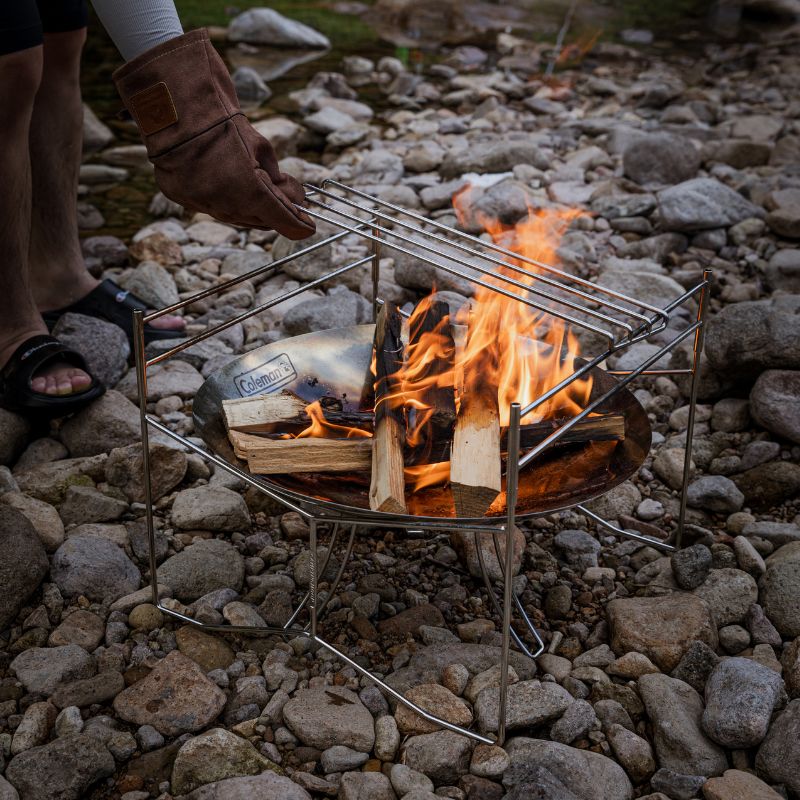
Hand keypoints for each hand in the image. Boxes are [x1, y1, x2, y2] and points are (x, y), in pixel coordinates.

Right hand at [113, 29, 314, 239]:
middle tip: (286, 201)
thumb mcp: (260, 146)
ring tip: (257, 189)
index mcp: (248, 192)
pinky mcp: (179, 196)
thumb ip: (278, 178)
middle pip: (259, 221)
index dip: (298, 224)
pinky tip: (225, 183)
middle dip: (274, 213)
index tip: (308, 226)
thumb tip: (294, 197)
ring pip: (234, 217)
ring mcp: (199, 202)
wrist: (174, 99)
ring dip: (249, 208)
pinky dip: (222, 199)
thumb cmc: (220, 118)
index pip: (282, 220)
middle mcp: (224, 204)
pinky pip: (209, 206)